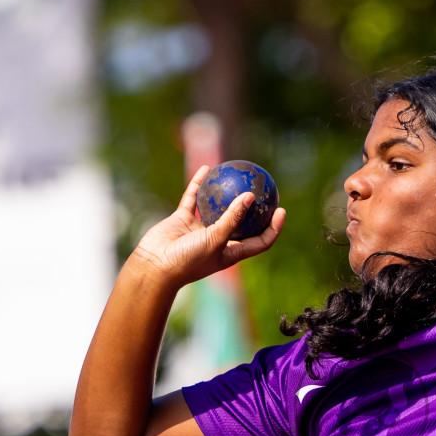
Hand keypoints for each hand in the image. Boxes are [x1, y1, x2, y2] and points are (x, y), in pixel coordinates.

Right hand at [127, 165, 286, 286]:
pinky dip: (199, 185)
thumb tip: (250, 197)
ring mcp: (200, 230)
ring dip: (225, 192)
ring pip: (216, 207)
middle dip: (252, 207)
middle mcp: (218, 241)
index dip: (273, 228)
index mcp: (231, 252)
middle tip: (262, 187)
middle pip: (241, 222)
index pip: (260, 241)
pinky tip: (206, 168)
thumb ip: (233, 218)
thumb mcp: (216, 240)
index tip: (281, 209)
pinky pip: (193, 199)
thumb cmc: (189, 260)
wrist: (155, 266)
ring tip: (235, 173)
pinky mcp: (183, 220)